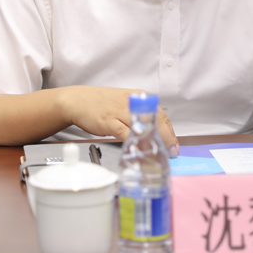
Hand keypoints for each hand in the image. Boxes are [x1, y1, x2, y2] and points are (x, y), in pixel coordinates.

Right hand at [60, 86, 179, 156]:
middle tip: (171, 152)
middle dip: (167, 139)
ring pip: (144, 127)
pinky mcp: (109, 121)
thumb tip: (153, 132)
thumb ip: (138, 115)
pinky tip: (139, 151)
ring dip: (154, 143)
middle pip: (157, 121)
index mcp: (138, 98)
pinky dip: (134, 143)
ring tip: (160, 154)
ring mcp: (121, 111)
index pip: (161, 115)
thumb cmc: (101, 104)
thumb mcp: (125, 104)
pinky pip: (125, 133)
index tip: (174, 144)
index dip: (170, 132)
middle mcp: (132, 103)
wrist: (78, 100)